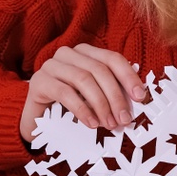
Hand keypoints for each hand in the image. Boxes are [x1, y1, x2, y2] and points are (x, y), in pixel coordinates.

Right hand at [20, 44, 148, 141]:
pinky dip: (82, 109)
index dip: (128, 76)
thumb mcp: (93, 96)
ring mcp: (51, 65)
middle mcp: (68, 53)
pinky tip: (92, 123)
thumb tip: (138, 98)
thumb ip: (111, 91)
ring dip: (101, 104)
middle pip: (99, 70)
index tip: (140, 97)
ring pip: (84, 79)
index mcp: (85, 52)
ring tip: (109, 124)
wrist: (36, 120)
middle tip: (124, 119)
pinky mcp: (39, 81)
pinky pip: (65, 93)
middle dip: (115, 96)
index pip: (112, 58)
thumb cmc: (69, 106)